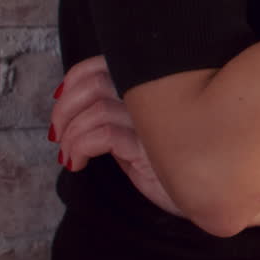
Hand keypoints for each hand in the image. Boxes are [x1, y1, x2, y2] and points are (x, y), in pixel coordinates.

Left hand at [49, 56, 182, 215]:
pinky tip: (77, 163)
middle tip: (57, 132)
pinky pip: (102, 136)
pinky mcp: (151, 147)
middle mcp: (158, 97)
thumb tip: (73, 106)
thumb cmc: (169, 166)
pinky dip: (79, 148)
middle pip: (97, 82)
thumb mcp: (139, 134)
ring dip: (70, 134)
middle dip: (65, 107)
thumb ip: (119, 113)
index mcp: (155, 88)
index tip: (60, 98)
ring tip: (68, 154)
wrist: (203, 197)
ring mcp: (157, 121)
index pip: (108, 63)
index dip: (76, 76)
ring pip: (96, 110)